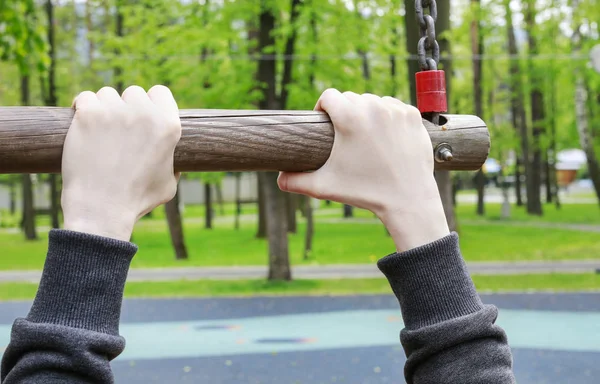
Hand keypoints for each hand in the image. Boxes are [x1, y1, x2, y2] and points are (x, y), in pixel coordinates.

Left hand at [61, 85, 180, 240]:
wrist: (103, 208)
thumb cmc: (136, 200)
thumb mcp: (168, 183)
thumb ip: (171, 162)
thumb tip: (169, 155)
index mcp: (168, 126)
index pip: (161, 92)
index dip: (151, 102)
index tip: (141, 113)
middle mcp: (144, 114)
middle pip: (134, 92)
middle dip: (126, 107)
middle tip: (118, 128)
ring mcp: (115, 112)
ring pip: (108, 94)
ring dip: (104, 108)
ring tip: (99, 131)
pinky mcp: (89, 114)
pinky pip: (85, 98)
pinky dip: (82, 108)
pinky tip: (82, 122)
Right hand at [278, 89, 448, 251]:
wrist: (407, 200)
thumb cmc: (364, 192)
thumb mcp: (324, 186)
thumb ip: (295, 181)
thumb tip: (279, 179)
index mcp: (349, 117)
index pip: (329, 95)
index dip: (323, 107)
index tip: (324, 121)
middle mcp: (373, 107)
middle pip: (351, 97)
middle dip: (345, 111)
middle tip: (345, 134)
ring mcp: (396, 110)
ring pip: (373, 101)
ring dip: (367, 112)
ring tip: (365, 134)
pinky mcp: (413, 115)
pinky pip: (394, 107)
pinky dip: (388, 116)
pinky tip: (384, 134)